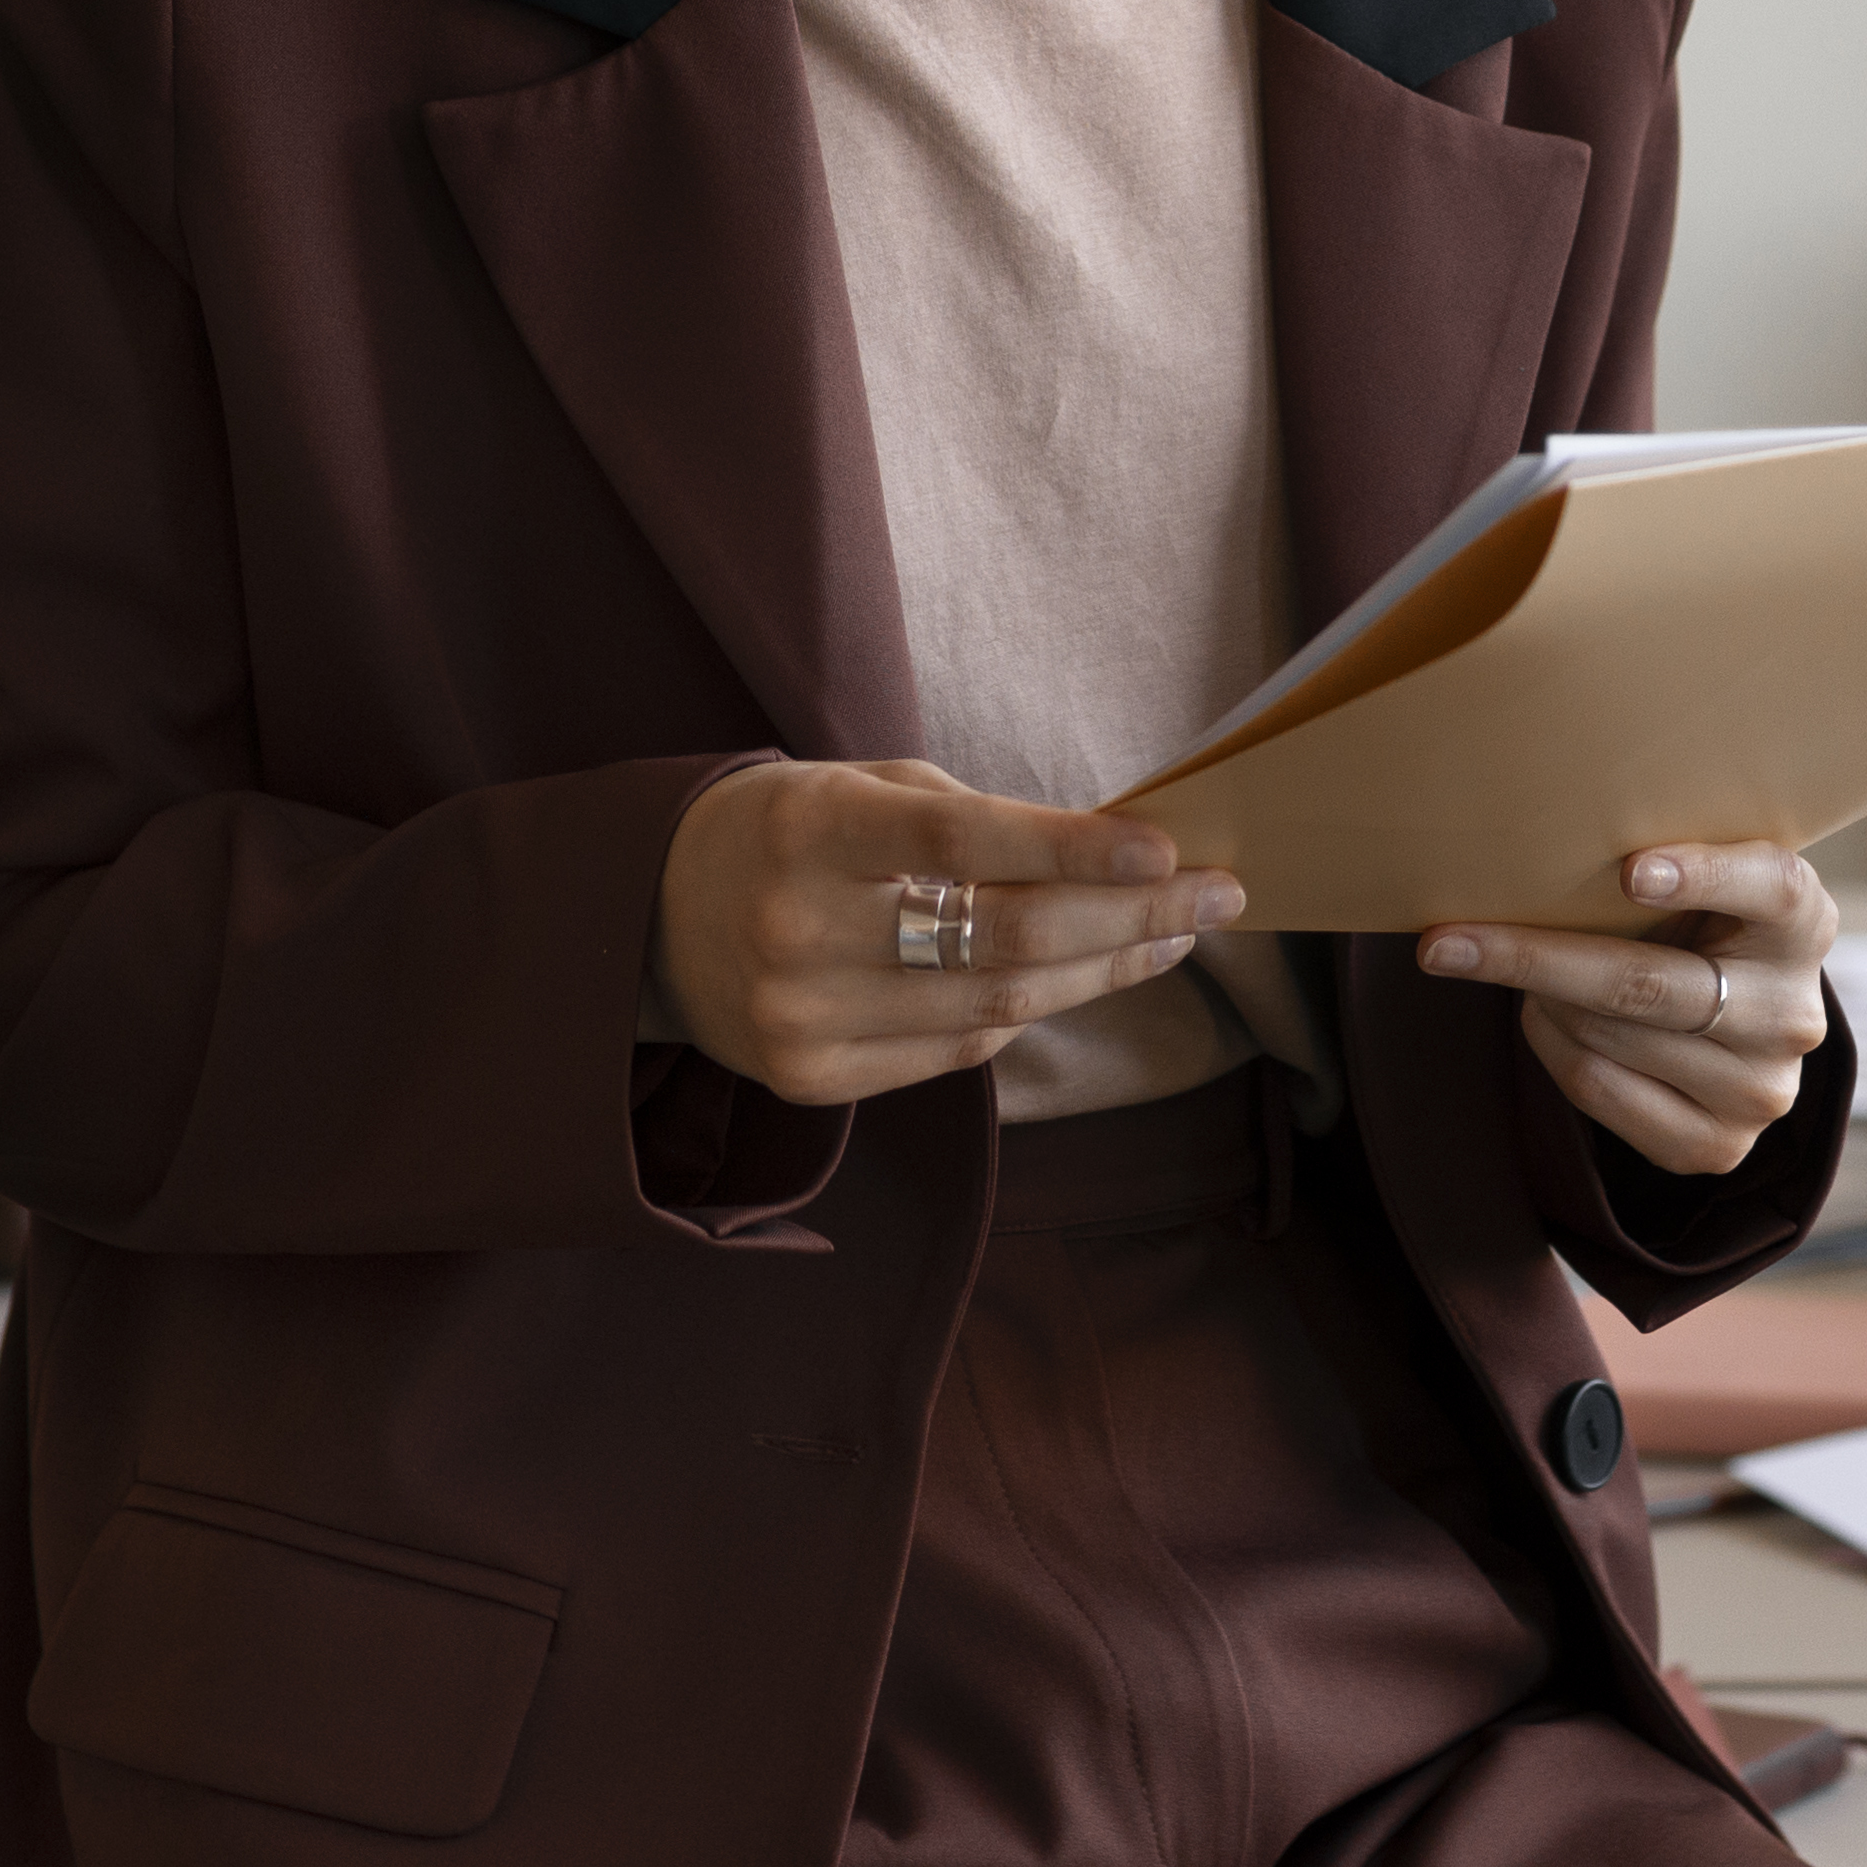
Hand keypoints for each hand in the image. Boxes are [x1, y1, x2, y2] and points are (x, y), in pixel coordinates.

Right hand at [651, 759, 1239, 1105]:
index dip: (1071, 848)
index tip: (1166, 848)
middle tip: (1215, 894)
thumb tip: (1118, 852)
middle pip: (1002, 938)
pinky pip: (957, 1053)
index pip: (962, 841)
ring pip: (996, 1005)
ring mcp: (802, 1018)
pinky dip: (1027, 1015)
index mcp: (811, 830)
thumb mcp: (861, 785)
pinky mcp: (811, 1081)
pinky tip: (1080, 976)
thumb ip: (973, 816)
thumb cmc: (789, 829)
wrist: (651, 914)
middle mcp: (800, 930)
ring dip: (1102, 969)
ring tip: (1171, 933)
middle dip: (1127, 916)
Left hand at [1423, 841, 1840, 1177]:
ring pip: (1609, 1039)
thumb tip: (1530, 849)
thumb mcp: (1697, 879)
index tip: (1631, 870)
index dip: (1704, 877)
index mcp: (1804, 920)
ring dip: (1541, 1000)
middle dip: (1535, 957)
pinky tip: (1543, 1015)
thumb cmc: (1692, 921)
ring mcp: (1762, 1090)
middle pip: (1648, 984)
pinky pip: (1600, 1091)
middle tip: (1446, 940)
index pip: (1769, 888)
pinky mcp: (1720, 1147)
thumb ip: (1652, 861)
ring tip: (1517, 968)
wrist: (1733, 1017)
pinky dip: (1552, 1047)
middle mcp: (1794, 1012)